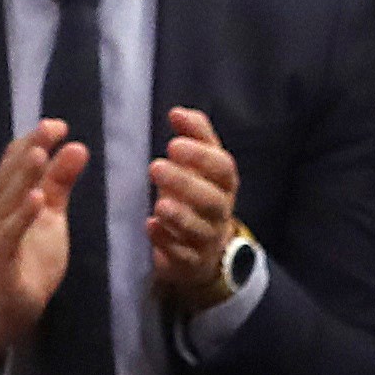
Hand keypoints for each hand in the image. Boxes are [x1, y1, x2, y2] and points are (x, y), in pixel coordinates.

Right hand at [0, 118, 85, 369]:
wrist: (11, 307)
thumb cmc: (30, 256)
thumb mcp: (51, 214)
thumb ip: (60, 182)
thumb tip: (76, 146)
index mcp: (6, 196)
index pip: (16, 160)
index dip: (34, 140)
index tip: (58, 125)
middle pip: (10, 174)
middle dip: (29, 149)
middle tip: (49, 129)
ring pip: (6, 200)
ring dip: (22, 177)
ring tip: (40, 155)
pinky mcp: (0, 260)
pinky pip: (9, 236)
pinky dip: (21, 217)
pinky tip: (36, 200)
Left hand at [145, 106, 245, 313]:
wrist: (205, 249)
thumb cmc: (198, 195)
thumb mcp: (200, 165)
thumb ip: (194, 136)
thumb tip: (177, 112)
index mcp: (224, 184)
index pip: (222, 168)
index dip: (201, 156)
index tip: (173, 143)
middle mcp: (220, 212)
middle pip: (212, 200)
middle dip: (186, 184)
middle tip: (155, 168)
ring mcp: (207, 240)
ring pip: (200, 230)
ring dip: (180, 216)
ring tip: (159, 204)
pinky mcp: (190, 262)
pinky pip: (183, 256)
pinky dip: (167, 242)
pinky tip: (151, 228)